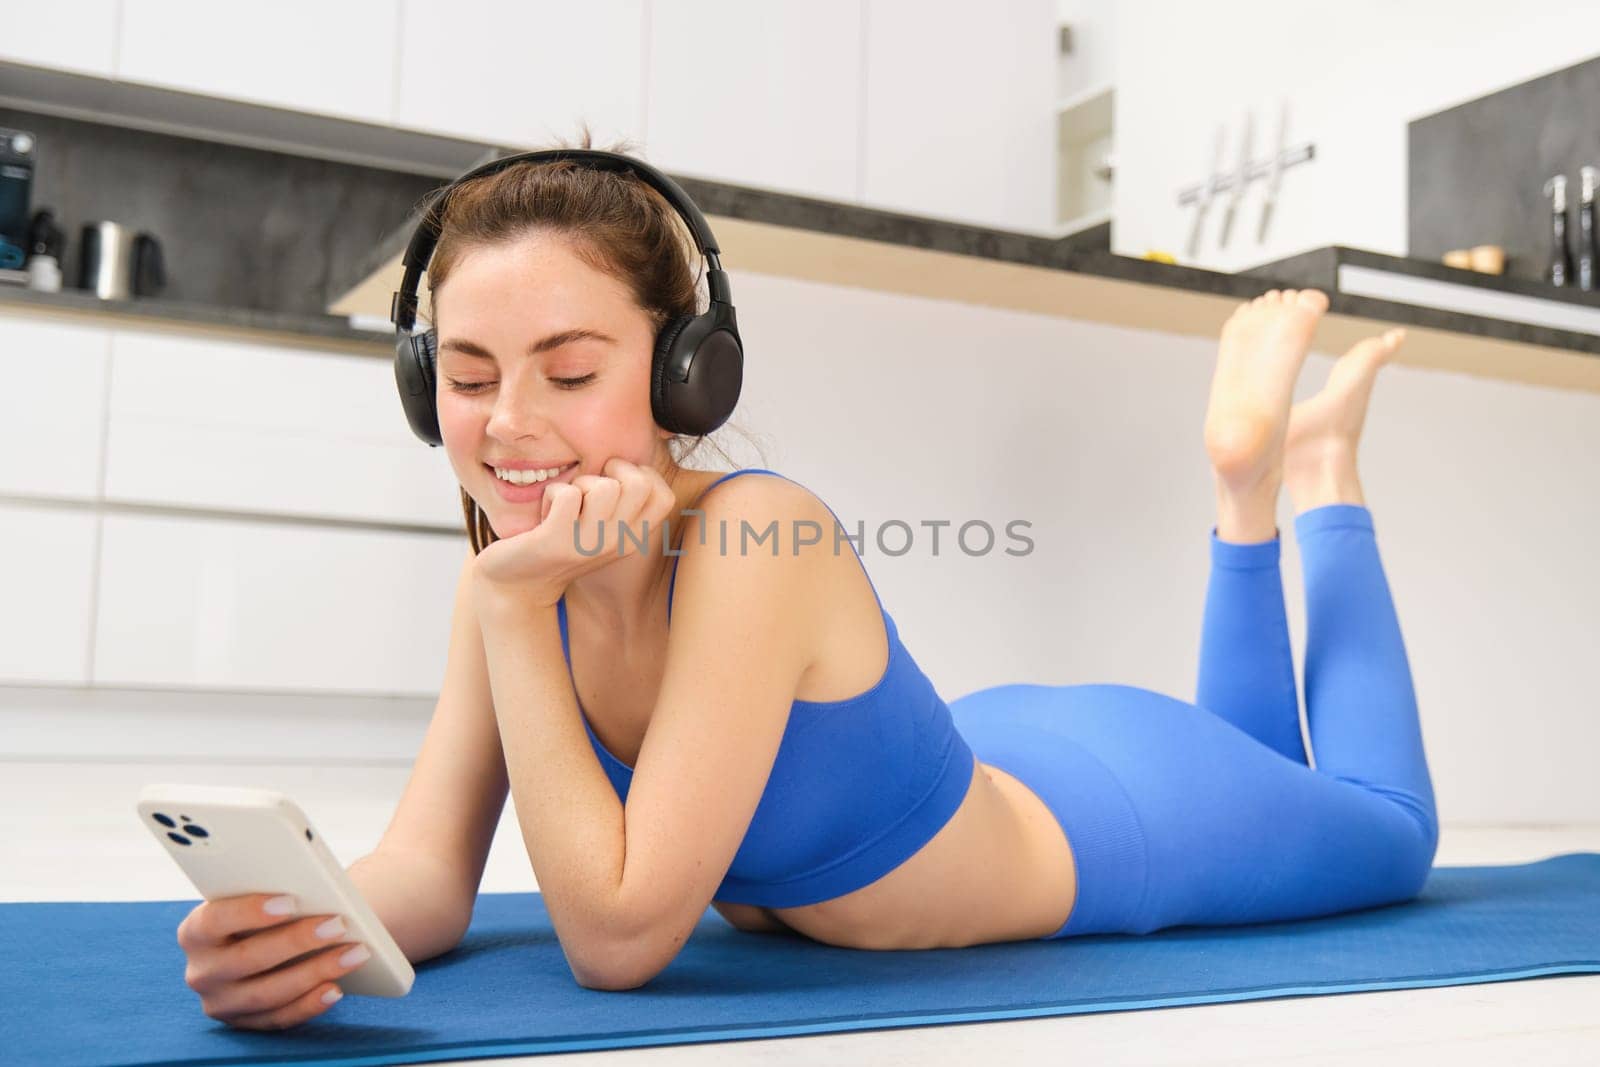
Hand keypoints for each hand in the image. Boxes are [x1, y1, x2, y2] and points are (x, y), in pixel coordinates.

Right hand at [176, 892, 370, 1030]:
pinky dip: (309, 1004)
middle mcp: (201, 971)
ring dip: (314, 972)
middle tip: (338, 924)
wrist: (264, 939)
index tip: (291, 901)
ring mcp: (221, 1002)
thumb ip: (272, 893)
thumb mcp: (258, 896)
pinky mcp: (245, 1023)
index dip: (249, 912)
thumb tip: (310, 888)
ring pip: (265, 993)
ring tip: (354, 953)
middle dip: (296, 941)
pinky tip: (336, 988)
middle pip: (245, 959)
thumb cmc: (266, 909)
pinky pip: (278, 1018)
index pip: (213, 921)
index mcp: (195, 932)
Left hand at [471, 457, 677, 610]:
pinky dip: (551, 493)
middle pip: (640, 483)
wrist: (519, 585)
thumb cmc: (561, 543)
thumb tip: (632, 456)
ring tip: (566, 503)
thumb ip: (622, 502)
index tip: (615, 483)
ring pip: (606, 487)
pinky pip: (567, 494)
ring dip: (581, 483)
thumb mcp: (601, 528)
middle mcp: (616, 543)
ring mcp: (588, 544)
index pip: (664, 496)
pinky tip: (545, 513)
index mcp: (632, 539)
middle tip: (590, 486)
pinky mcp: (556, 542)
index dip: (641, 475)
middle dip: (613, 470)